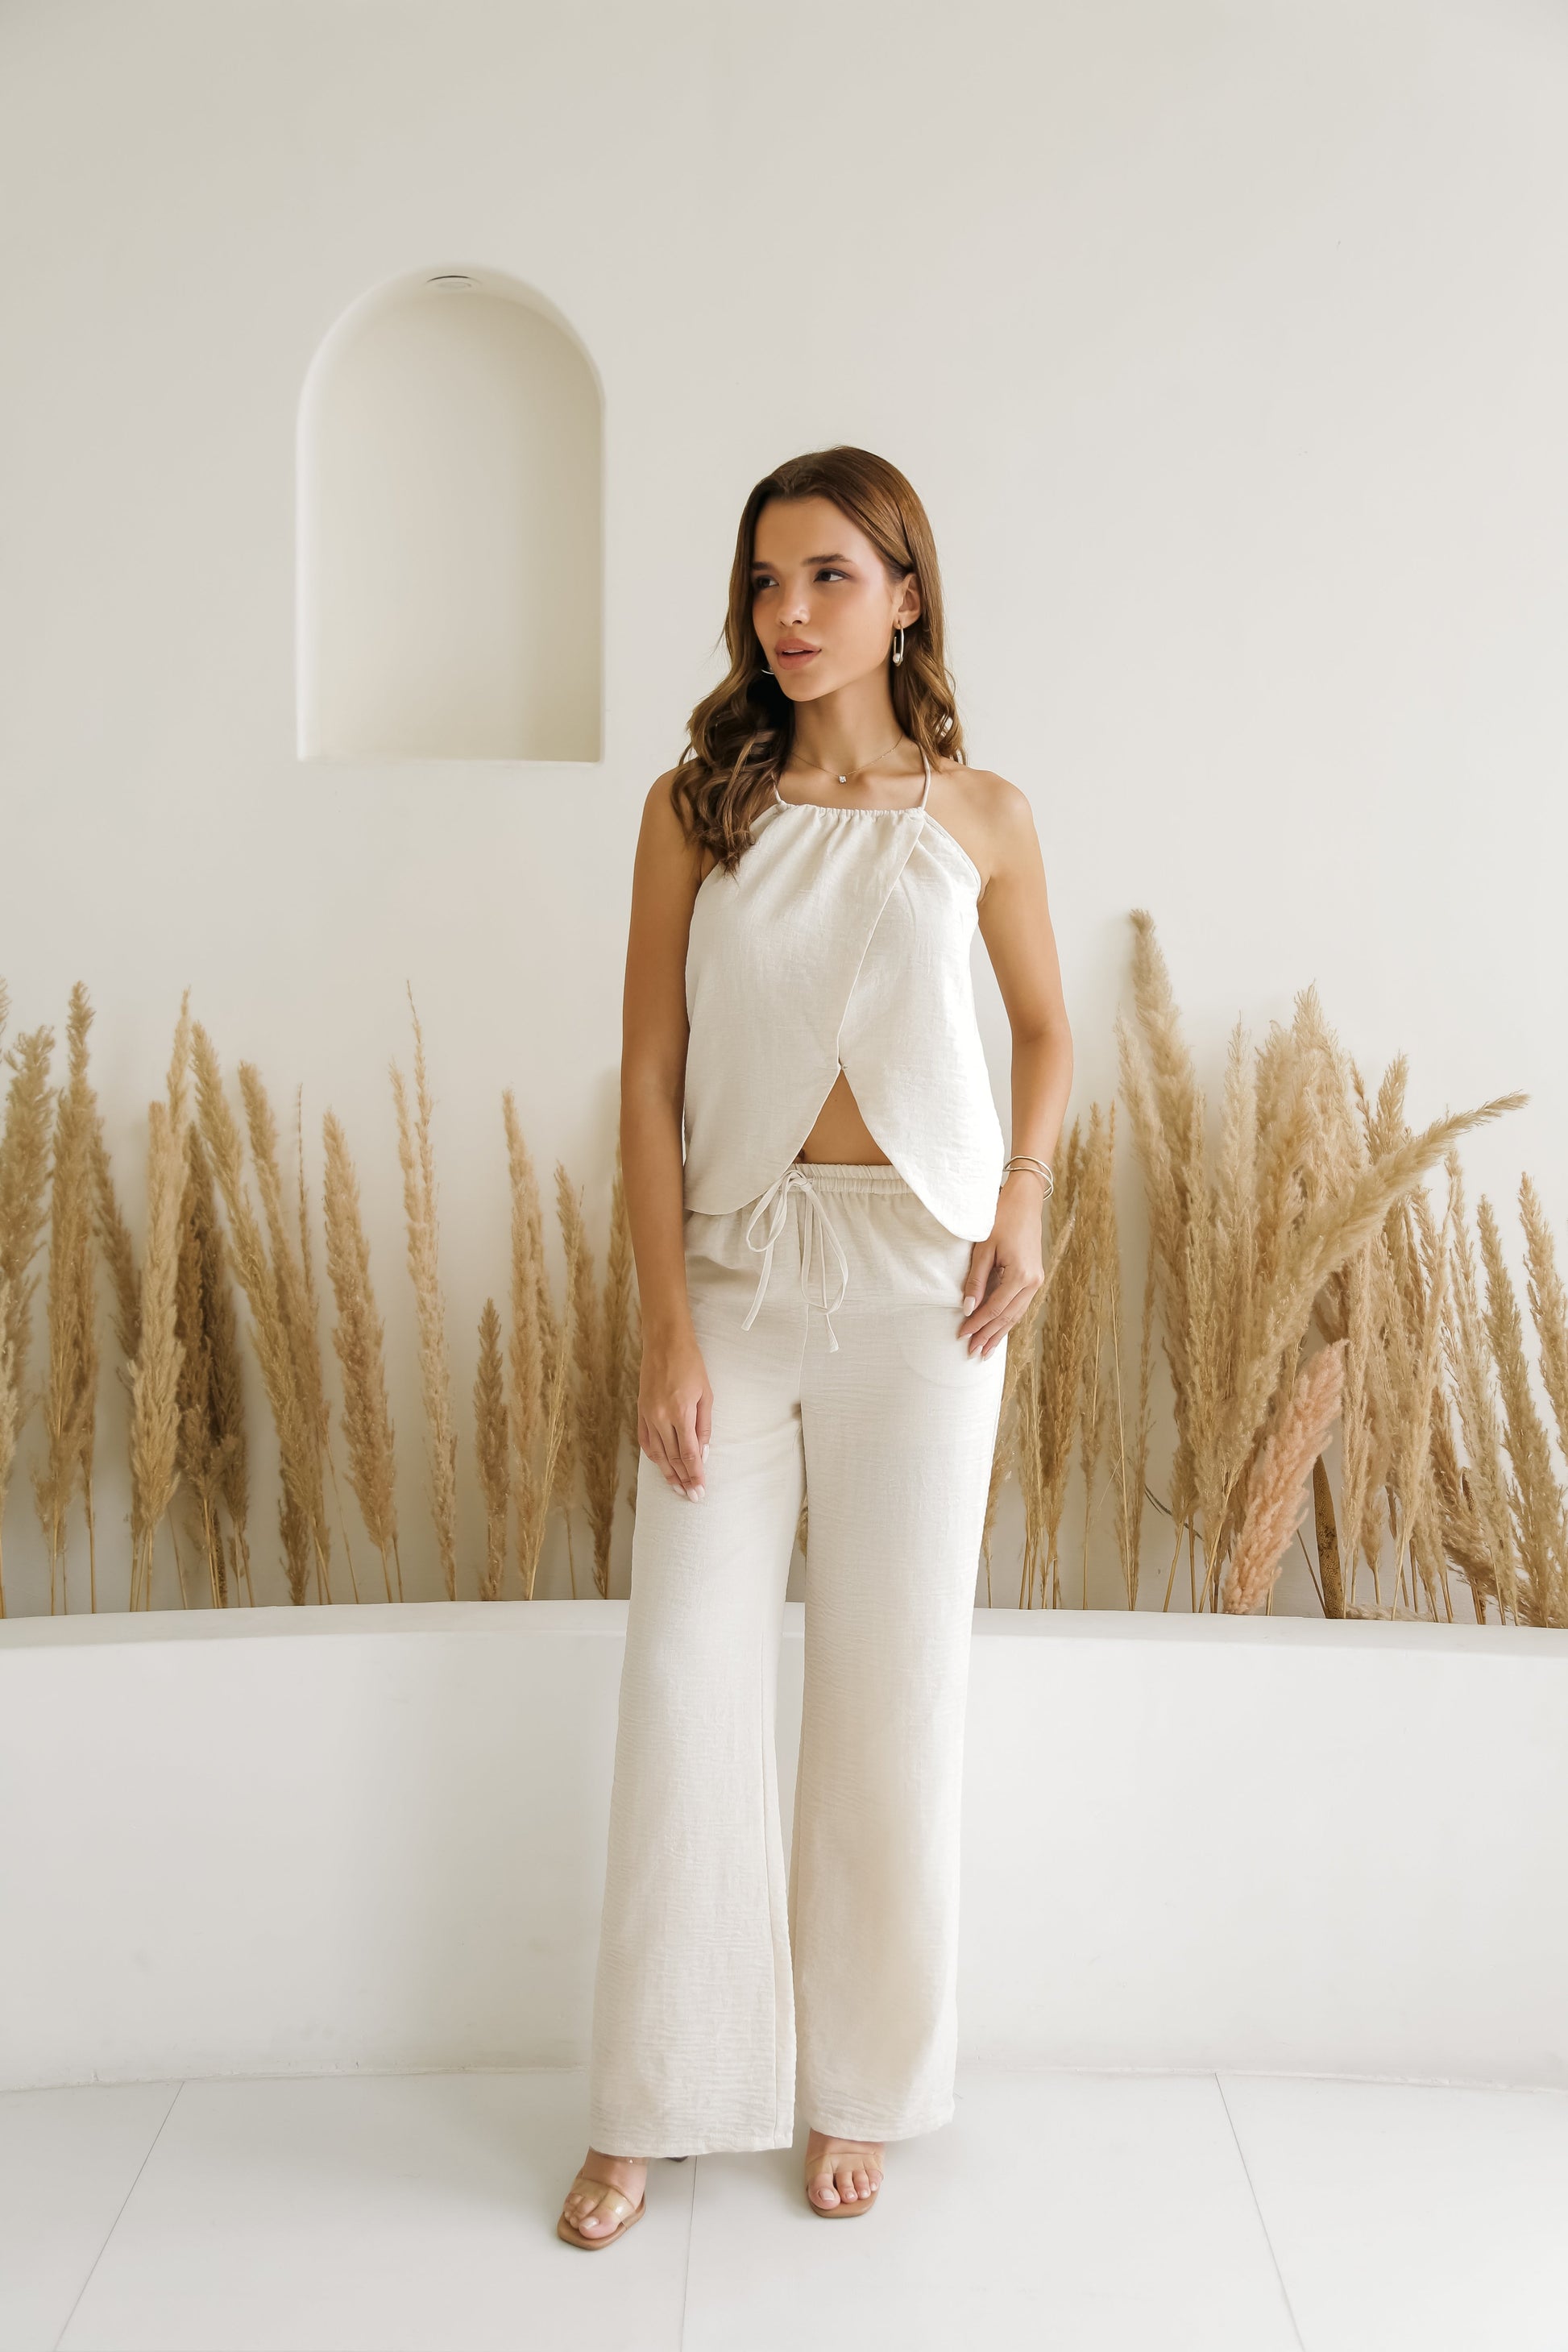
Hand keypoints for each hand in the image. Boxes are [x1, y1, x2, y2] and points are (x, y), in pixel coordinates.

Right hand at [637, 1327, 712, 1499]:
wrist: (664, 1343)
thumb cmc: (690, 1364)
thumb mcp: (706, 1394)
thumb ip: (704, 1426)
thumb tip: (704, 1453)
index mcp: (681, 1413)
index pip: (689, 1454)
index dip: (695, 1474)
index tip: (701, 1490)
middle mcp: (661, 1417)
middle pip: (673, 1458)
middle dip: (684, 1480)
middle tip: (692, 1497)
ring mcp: (648, 1415)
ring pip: (658, 1453)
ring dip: (668, 1473)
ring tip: (677, 1488)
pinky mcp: (641, 1412)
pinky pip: (645, 1441)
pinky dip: (653, 1456)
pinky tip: (661, 1466)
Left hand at [959, 1176, 1047, 1356]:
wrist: (1025, 1201)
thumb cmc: (1001, 1219)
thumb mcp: (983, 1249)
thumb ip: (976, 1281)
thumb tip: (967, 1309)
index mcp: (1020, 1275)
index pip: (994, 1308)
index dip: (977, 1324)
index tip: (962, 1336)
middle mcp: (1033, 1282)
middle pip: (1007, 1317)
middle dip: (989, 1336)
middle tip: (973, 1353)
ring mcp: (1036, 1280)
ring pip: (1016, 1314)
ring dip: (999, 1332)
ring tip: (985, 1350)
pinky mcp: (1034, 1277)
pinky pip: (1020, 1304)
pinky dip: (1007, 1319)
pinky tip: (998, 1329)